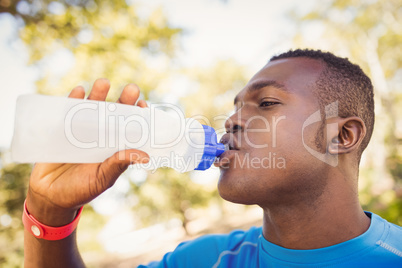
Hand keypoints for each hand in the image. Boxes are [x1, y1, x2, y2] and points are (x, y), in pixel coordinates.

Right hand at [26, 79, 149, 225]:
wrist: (50, 196)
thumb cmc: (81, 190)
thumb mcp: (103, 178)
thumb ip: (119, 165)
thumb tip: (145, 156)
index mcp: (114, 147)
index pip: (129, 127)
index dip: (138, 116)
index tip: (144, 106)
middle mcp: (100, 135)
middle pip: (114, 113)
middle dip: (123, 100)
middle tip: (133, 89)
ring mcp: (81, 131)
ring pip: (92, 108)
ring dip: (98, 94)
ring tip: (104, 83)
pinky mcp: (61, 130)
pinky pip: (67, 112)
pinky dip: (72, 100)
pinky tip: (79, 91)